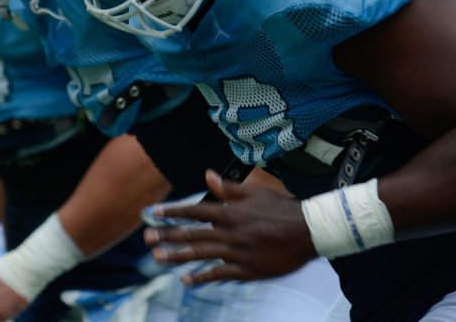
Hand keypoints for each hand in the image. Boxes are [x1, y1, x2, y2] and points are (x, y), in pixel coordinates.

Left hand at [143, 169, 317, 285]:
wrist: (309, 231)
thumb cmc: (282, 209)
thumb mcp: (254, 193)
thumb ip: (228, 188)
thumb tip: (207, 175)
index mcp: (230, 211)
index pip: (194, 211)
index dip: (172, 212)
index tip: (153, 212)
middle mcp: (229, 231)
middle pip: (191, 234)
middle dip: (167, 235)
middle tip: (147, 237)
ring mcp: (236, 252)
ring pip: (200, 254)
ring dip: (176, 255)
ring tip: (157, 256)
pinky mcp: (246, 269)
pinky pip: (218, 274)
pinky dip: (201, 276)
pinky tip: (186, 279)